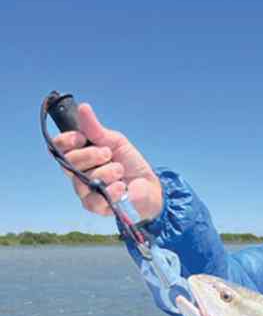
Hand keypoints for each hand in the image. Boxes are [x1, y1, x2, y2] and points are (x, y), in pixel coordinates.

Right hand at [52, 103, 162, 221]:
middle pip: (68, 162)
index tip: (82, 137)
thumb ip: (96, 129)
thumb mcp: (114, 142)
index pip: (59, 147)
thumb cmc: (130, 164)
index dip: (66, 140)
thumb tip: (83, 107)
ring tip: (119, 170)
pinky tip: (121, 186)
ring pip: (82, 181)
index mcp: (80, 155)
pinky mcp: (97, 208)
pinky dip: (109, 190)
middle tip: (108, 154)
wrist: (149, 186)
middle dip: (89, 155)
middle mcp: (78, 174)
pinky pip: (94, 200)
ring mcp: (86, 192)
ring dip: (104, 172)